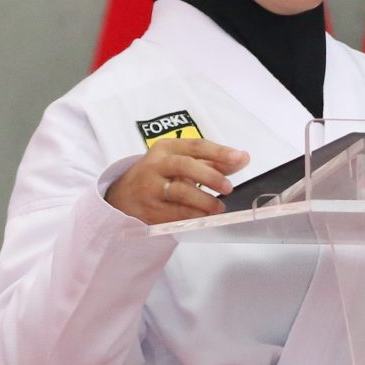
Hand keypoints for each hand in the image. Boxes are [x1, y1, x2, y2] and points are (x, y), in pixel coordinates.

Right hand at [105, 138, 249, 224]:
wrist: (121, 196)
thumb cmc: (159, 176)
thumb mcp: (180, 162)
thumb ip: (212, 161)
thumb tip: (243, 158)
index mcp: (166, 149)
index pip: (195, 146)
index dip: (218, 152)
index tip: (239, 158)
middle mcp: (155, 165)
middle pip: (184, 166)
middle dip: (209, 176)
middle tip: (228, 187)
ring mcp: (150, 188)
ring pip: (178, 192)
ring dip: (203, 201)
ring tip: (218, 208)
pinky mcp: (148, 210)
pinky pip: (173, 214)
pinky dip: (192, 216)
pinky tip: (203, 218)